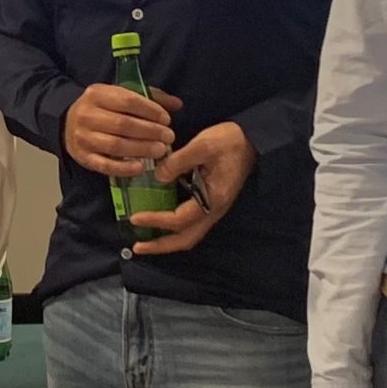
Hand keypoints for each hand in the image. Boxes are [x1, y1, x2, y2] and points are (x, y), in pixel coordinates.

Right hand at [64, 83, 179, 178]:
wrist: (67, 122)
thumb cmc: (102, 108)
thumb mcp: (120, 96)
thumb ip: (149, 98)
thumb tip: (177, 104)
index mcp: (97, 94)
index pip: (127, 101)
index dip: (150, 111)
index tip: (167, 119)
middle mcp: (87, 114)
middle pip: (123, 124)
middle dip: (150, 132)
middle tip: (169, 138)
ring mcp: (83, 137)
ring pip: (115, 145)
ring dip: (141, 149)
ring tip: (160, 151)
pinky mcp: (82, 157)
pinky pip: (104, 165)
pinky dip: (123, 168)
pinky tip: (140, 167)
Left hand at [131, 121, 258, 255]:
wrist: (251, 139)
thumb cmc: (228, 142)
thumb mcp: (202, 145)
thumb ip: (178, 161)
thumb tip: (157, 177)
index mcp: (212, 199)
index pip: (179, 219)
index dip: (156, 220)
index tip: (135, 217)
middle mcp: (214, 211)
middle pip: (185, 239)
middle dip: (160, 246)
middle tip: (137, 247)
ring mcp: (213, 209)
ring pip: (189, 235)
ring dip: (166, 241)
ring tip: (145, 241)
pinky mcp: (211, 203)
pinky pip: (191, 225)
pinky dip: (173, 229)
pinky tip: (159, 224)